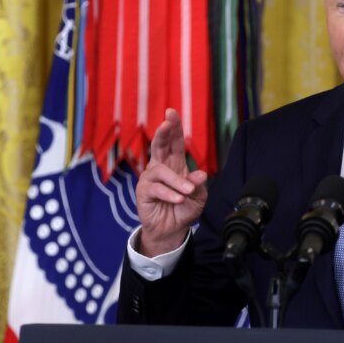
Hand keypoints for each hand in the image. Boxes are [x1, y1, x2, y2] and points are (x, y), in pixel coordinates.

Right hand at [135, 108, 208, 256]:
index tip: (171, 112)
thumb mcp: (198, 197)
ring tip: (188, 191)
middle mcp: (161, 167)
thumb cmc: (184, 209)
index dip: (174, 127)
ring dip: (177, 181)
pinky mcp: (143, 191)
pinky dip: (169, 193)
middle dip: (163, 132)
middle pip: (160, 145)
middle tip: (166, 122)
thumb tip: (200, 173)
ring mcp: (150, 179)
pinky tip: (178, 199)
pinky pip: (156, 188)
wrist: (172, 230)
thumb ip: (199, 184)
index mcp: (175, 163)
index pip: (175, 142)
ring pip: (161, 171)